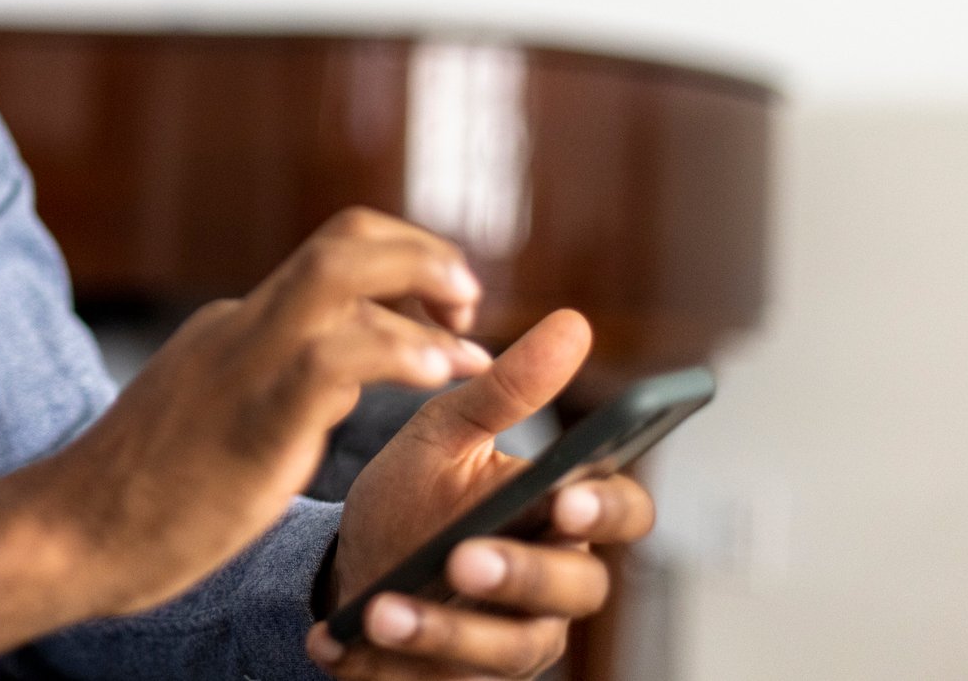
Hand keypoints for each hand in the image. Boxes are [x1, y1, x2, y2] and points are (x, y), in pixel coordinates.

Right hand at [0, 209, 490, 652]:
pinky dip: (397, 353)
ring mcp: (243, 365)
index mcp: (238, 326)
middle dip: (423, 252)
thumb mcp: (215, 414)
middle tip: (468, 299)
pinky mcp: (252, 420)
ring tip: (470, 341)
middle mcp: (243, 325)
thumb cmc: (143, 496)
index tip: (447, 308)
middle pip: (344, 240)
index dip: (406, 266)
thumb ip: (270, 382)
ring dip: (422, 288)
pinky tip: (438, 376)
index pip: (334, 258)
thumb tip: (339, 371)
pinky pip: (334, 360)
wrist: (71, 535)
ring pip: (339, 276)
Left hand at [304, 310, 657, 678]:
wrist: (346, 572)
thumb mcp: (444, 437)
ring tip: (390, 606)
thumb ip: (505, 391)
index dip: (606, 508)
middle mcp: (556, 579)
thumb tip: (573, 323)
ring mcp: (519, 638)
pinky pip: (457, 679)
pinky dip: (411, 653)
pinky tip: (365, 632)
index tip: (563, 499)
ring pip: (517, 645)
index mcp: (560, 510)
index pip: (621, 509)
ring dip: (451, 627)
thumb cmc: (413, 499)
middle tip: (466, 557)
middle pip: (578, 586)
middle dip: (523, 574)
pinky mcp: (472, 679)